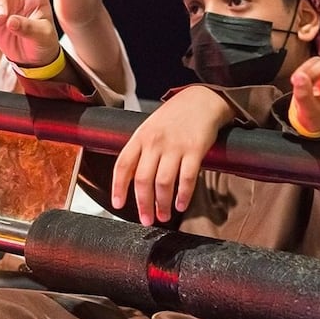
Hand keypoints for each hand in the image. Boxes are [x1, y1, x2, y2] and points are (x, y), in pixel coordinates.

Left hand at [111, 86, 233, 225]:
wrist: (202, 99)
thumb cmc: (175, 116)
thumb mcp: (150, 127)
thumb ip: (141, 149)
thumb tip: (132, 178)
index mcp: (140, 136)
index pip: (123, 165)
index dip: (118, 187)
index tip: (118, 204)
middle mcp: (155, 142)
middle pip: (143, 180)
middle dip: (143, 204)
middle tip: (146, 219)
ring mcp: (175, 146)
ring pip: (163, 183)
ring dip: (162, 204)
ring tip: (163, 216)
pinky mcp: (195, 149)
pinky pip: (187, 178)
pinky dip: (183, 195)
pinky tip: (181, 204)